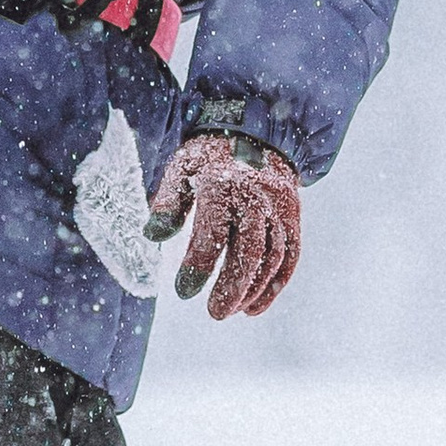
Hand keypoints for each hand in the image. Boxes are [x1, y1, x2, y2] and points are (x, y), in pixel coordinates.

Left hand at [144, 131, 301, 317]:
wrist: (255, 132)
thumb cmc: (210, 156)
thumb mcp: (182, 168)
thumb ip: (168, 202)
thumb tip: (153, 236)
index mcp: (222, 185)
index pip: (212, 233)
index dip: (198, 266)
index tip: (183, 291)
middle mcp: (255, 197)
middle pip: (249, 249)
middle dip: (232, 286)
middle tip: (215, 313)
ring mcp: (278, 207)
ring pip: (273, 256)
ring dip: (254, 289)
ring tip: (233, 310)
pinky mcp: (293, 216)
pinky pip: (291, 254)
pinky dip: (276, 283)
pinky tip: (255, 306)